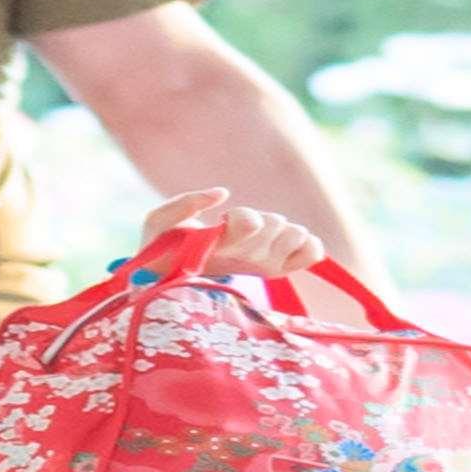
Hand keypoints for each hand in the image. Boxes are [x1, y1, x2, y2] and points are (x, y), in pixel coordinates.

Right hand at [136, 187, 328, 279]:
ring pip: (296, 235)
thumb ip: (187, 202)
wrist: (175, 277)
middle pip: (277, 224)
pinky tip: (288, 241)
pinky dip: (307, 244)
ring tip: (262, 234)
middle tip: (243, 225)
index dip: (245, 216)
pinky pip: (312, 254)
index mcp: (218, 248)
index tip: (224, 220)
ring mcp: (264, 266)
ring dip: (283, 228)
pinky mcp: (277, 269)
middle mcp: (246, 260)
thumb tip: (222, 193)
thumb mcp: (158, 220)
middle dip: (264, 217)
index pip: (250, 224)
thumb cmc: (166, 245)